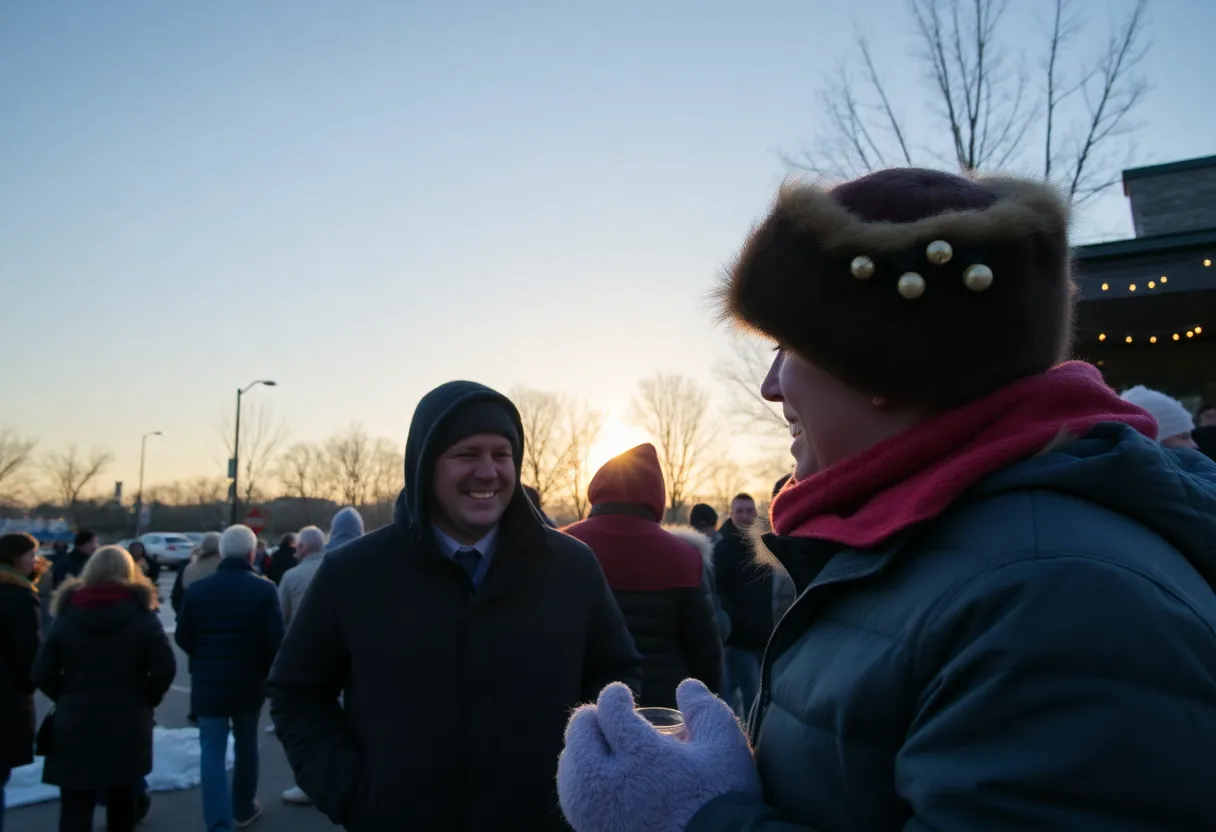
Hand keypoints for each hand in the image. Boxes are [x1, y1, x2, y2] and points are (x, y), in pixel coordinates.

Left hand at [557, 678, 760, 831]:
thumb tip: (685, 686)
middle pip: (579, 732)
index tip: (622, 696)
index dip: (615, 695)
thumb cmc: (723, 799)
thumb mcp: (725, 745)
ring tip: (602, 748)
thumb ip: (704, 708)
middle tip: (608, 719)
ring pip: (569, 765)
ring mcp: (597, 813)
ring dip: (582, 749)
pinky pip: (573, 798)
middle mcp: (610, 783)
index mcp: (641, 755)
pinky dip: (581, 782)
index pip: (609, 708)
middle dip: (592, 718)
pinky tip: (600, 780)